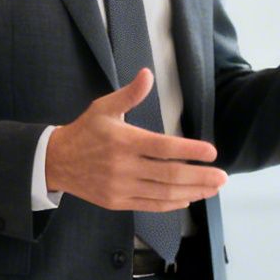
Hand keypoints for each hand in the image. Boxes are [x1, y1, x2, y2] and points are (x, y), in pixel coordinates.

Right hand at [45, 70, 226, 210]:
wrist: (56, 161)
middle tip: (223, 176)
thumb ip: (130, 94)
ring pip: (164, 193)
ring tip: (212, 188)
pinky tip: (187, 198)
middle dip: (200, 177)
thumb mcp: (104, 107)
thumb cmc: (85, 131)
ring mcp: (121, 187)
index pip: (164, 148)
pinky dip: (171, 203)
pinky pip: (150, 205)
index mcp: (124, 141)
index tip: (212, 153)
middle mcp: (124, 167)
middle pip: (170, 175)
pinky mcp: (118, 202)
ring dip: (192, 192)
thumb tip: (147, 74)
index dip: (190, 151)